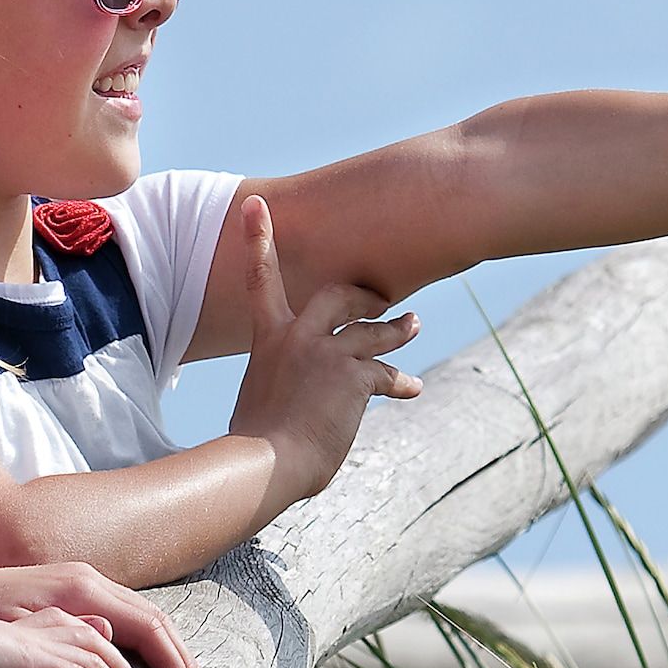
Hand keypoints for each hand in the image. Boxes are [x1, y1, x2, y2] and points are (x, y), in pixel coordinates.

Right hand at [227, 194, 422, 503]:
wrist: (265, 463)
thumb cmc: (256, 448)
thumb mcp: (259, 405)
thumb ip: (282, 390)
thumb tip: (296, 411)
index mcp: (267, 341)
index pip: (260, 281)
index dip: (257, 239)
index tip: (254, 204)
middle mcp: (296, 338)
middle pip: (337, 296)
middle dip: (362, 296)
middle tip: (381, 299)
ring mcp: (326, 353)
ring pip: (372, 332)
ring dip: (397, 330)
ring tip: (413, 326)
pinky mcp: (353, 375)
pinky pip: (386, 374)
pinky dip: (400, 382)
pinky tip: (412, 388)